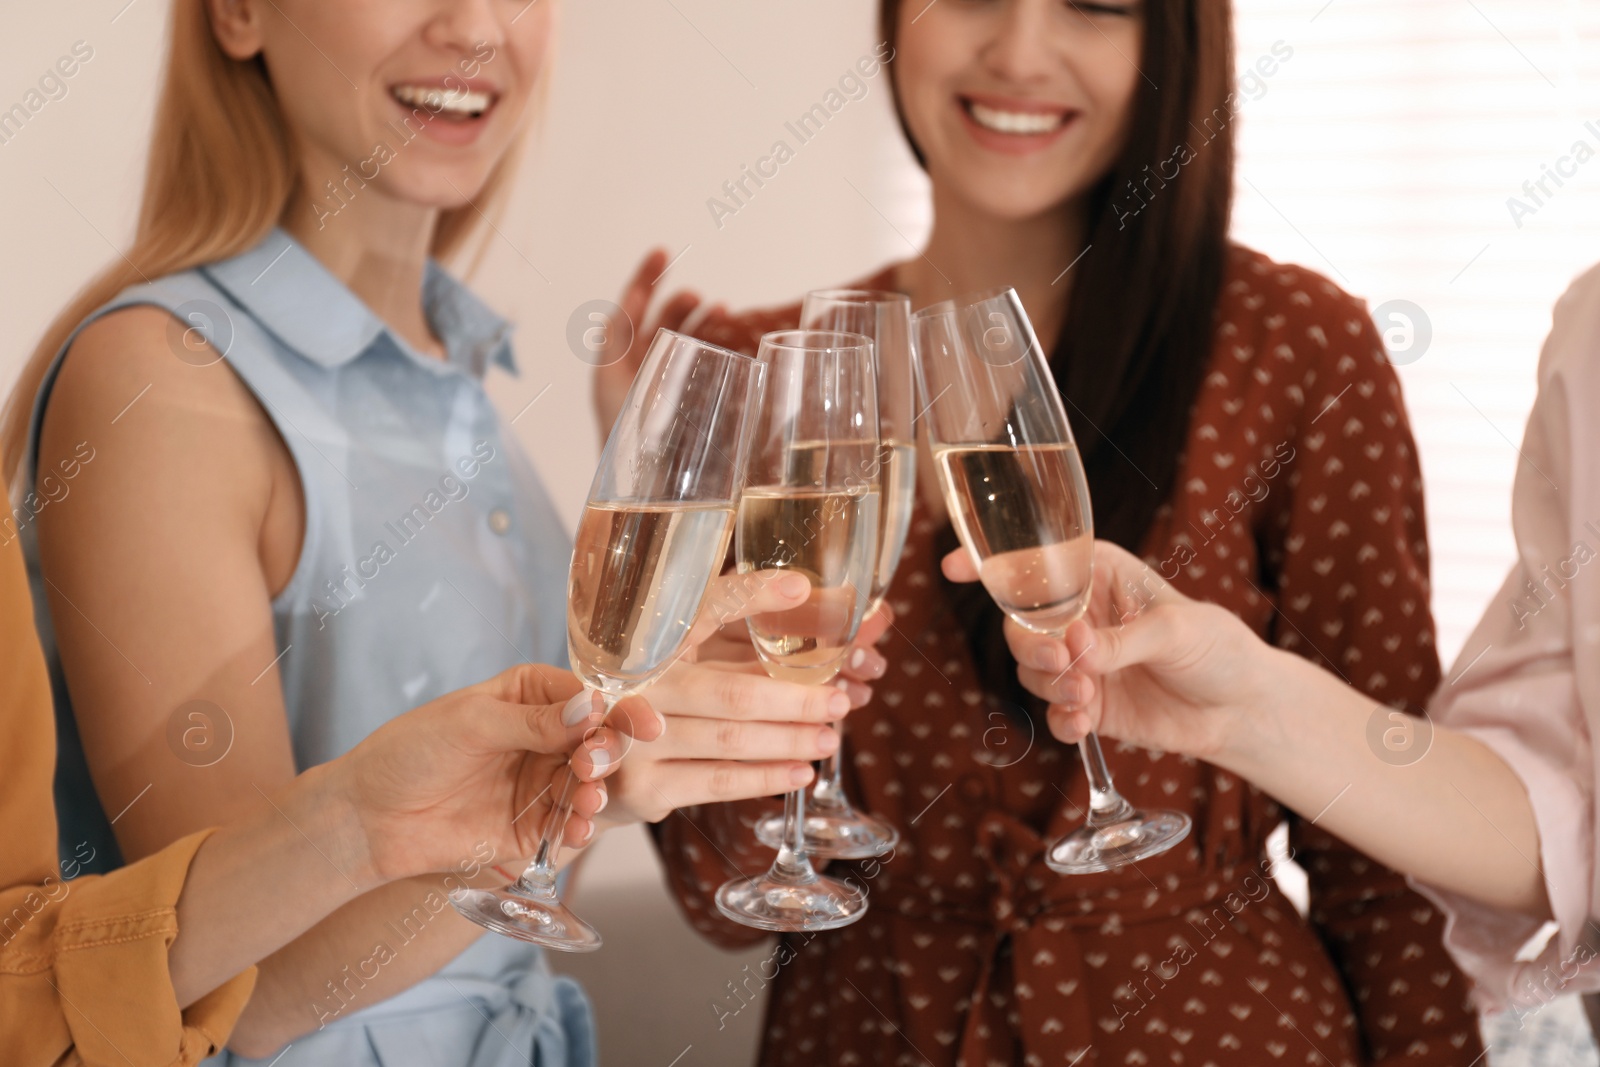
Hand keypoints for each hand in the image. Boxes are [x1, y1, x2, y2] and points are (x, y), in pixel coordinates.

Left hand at [332, 663, 649, 884]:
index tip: (644, 723)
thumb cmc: (410, 753)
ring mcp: (542, 782)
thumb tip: (590, 709)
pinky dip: (580, 827)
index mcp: (531, 695)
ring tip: (585, 801)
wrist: (370, 817)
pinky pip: (570, 825)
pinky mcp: (534, 827)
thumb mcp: (470, 724)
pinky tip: (577, 828)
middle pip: (598, 741)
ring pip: (591, 784)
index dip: (618, 709)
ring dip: (597, 792)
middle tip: (593, 766)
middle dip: (606, 753)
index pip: (587, 697)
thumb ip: (533, 721)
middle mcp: (545, 737)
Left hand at [592, 248, 727, 435]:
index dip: (645, 277)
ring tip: (721, 310)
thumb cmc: (623, 440)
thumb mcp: (614, 387)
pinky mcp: (686, 399)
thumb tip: (627, 316)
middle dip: (679, 302)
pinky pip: (700, 362)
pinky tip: (730, 337)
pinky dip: (715, 345)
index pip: (630, 308)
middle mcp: (639, 367)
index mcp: (617, 360)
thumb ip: (619, 351)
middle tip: (699, 297)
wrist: (641, 487)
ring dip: (701, 319)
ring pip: (683, 337)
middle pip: (659, 318)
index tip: (662, 251)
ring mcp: (663, 382)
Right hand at [599, 569, 883, 825]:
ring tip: (828, 737)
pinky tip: (799, 772)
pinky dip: (765, 777)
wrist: (581, 766)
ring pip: (730, 741)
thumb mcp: (681, 655)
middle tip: (840, 701)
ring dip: (788, 740)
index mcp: (647, 643)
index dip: (752, 596)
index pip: (704, 607)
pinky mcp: (645, 789)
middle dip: (795, 700)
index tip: (802, 589)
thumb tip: (805, 598)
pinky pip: (718, 783)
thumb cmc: (649, 700)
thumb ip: (736, 636)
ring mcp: (636, 741)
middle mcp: (638, 688)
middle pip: (731, 692)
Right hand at [940, 540, 1283, 759]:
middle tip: (1065, 661)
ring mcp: (1080, 662)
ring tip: (1089, 696)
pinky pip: (1053, 713)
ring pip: (1031, 670)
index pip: (1036, 560)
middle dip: (1032, 645)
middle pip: (1021, 623)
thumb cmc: (1217, 647)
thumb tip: (1077, 650)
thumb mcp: (1176, 630)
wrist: (1241, 709)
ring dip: (1052, 685)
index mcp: (1098, 573)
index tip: (955, 567)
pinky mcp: (1088, 705)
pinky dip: (1061, 720)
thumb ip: (1122, 640)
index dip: (991, 561)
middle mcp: (1080, 615)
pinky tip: (1083, 724)